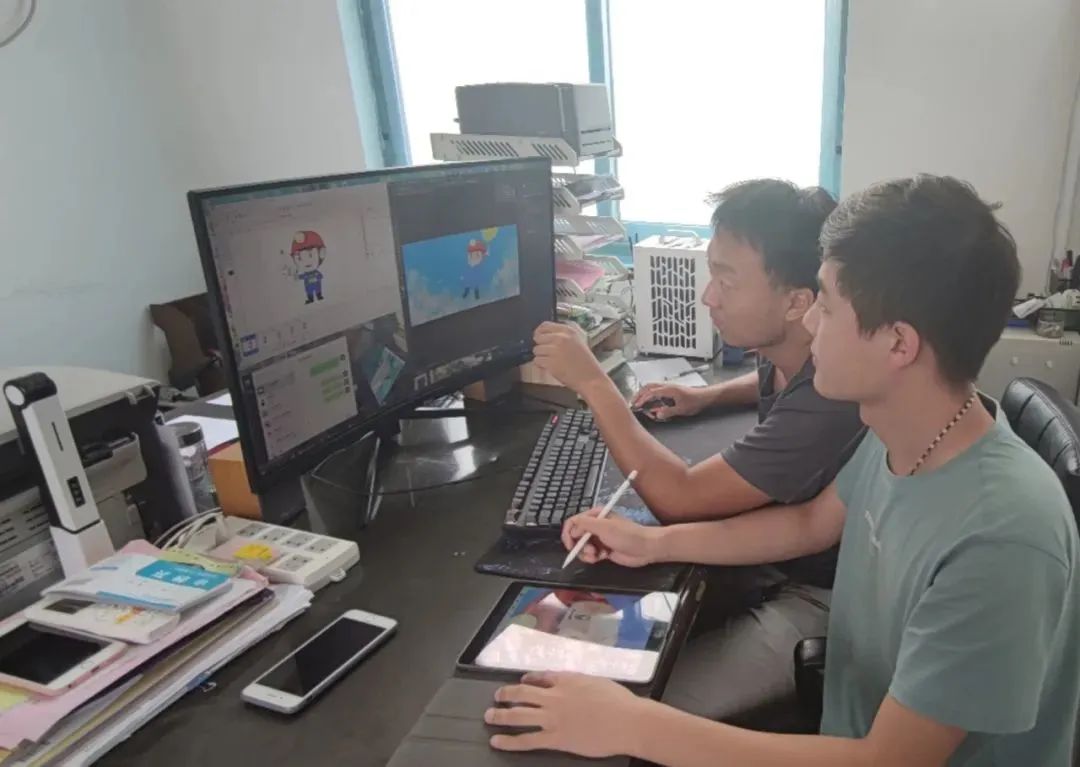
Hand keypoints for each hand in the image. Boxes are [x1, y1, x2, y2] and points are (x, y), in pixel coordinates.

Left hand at [487, 672, 646, 757]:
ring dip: (500, 714)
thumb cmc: (620, 701)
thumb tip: (575, 684)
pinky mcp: (555, 738)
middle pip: (523, 693)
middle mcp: (555, 696)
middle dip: (507, 694)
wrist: (627, 721)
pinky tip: (497, 741)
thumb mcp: (598, 681)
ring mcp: (553, 718)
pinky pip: (527, 740)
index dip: (528, 679)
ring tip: (489, 715)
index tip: (522, 680)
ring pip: (518, 714)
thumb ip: (581, 682)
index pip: (541, 676)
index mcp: (567, 680)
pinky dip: (509, 741)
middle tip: (496, 696)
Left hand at [532, 321, 604, 394]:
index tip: (540, 338)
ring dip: (542, 356)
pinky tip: (552, 367)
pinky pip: (537, 361)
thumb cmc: (585, 363)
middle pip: (538, 338)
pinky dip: (542, 365)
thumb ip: (562, 335)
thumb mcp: (577, 341)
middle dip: (541, 346)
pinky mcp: (550, 362)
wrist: (591, 378)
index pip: (545, 326)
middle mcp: (561, 338)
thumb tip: (544, 334)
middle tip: (549, 354)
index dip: (540, 332)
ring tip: (553, 362)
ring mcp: (555, 350)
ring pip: (536, 350)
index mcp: (568, 331)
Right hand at [561, 508, 660, 567]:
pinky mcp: (603, 550)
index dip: (569, 534)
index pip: (573, 522)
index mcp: (595, 515)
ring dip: (586, 553)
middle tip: (589, 551)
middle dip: (579, 546)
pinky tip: (602, 557)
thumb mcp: (604, 526)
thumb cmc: (626, 535)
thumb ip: (584, 525)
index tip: (570, 545)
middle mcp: (595, 526)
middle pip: (576, 536)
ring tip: (597, 555)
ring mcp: (599, 538)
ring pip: (582, 547)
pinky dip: (593, 558)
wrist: (645, 548)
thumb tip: (571, 530)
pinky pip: (590, 555)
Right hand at [631, 382, 707, 420]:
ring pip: (651, 386)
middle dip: (639, 393)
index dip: (642, 399)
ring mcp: (668, 386)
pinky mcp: (670, 388)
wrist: (704, 396)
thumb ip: (668, 412)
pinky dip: (649, 392)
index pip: (650, 392)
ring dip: (643, 392)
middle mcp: (667, 386)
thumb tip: (657, 414)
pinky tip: (649, 398)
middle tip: (633, 401)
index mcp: (668, 389)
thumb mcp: (682, 409)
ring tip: (639, 400)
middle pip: (648, 386)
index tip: (637, 405)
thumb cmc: (695, 401)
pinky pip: (656, 388)